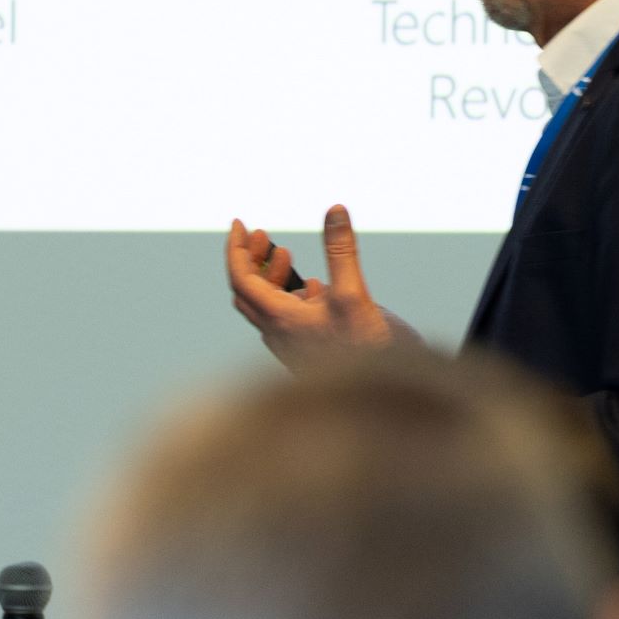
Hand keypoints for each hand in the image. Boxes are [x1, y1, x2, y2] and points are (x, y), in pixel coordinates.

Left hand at [225, 208, 390, 367]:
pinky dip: (291, 295)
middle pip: (248, 292)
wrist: (382, 408)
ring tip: (283, 253)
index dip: (236, 249)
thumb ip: (341, 252)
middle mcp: (279, 335)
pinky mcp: (310, 352)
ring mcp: (293, 346)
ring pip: (267, 306)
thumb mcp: (354, 295)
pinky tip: (311, 286)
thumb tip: (334, 210)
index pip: (240, 279)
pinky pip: (288, 319)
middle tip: (261, 234)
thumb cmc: (366, 356)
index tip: (240, 223)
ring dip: (271, 276)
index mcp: (280, 321)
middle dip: (251, 259)